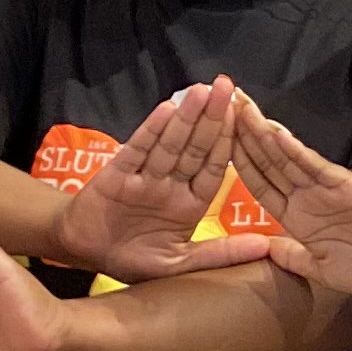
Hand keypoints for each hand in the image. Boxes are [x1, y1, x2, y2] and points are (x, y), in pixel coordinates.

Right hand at [53, 78, 273, 278]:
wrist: (85, 253)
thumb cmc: (132, 259)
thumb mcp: (180, 263)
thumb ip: (220, 254)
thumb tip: (266, 248)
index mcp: (190, 203)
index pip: (214, 168)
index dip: (228, 143)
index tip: (246, 117)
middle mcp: (170, 184)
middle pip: (195, 148)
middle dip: (211, 118)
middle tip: (226, 87)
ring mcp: (144, 176)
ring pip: (169, 144)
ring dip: (186, 118)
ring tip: (202, 91)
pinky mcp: (117, 174)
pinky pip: (137, 151)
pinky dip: (151, 131)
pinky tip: (166, 110)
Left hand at [225, 110, 351, 293]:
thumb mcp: (322, 270)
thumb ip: (292, 257)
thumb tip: (266, 247)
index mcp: (295, 216)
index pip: (258, 182)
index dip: (235, 160)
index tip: (214, 139)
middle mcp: (304, 195)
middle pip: (265, 159)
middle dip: (241, 133)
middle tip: (220, 104)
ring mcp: (320, 186)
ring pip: (283, 154)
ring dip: (260, 131)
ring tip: (239, 106)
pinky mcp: (341, 183)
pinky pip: (311, 164)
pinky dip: (292, 148)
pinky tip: (273, 131)